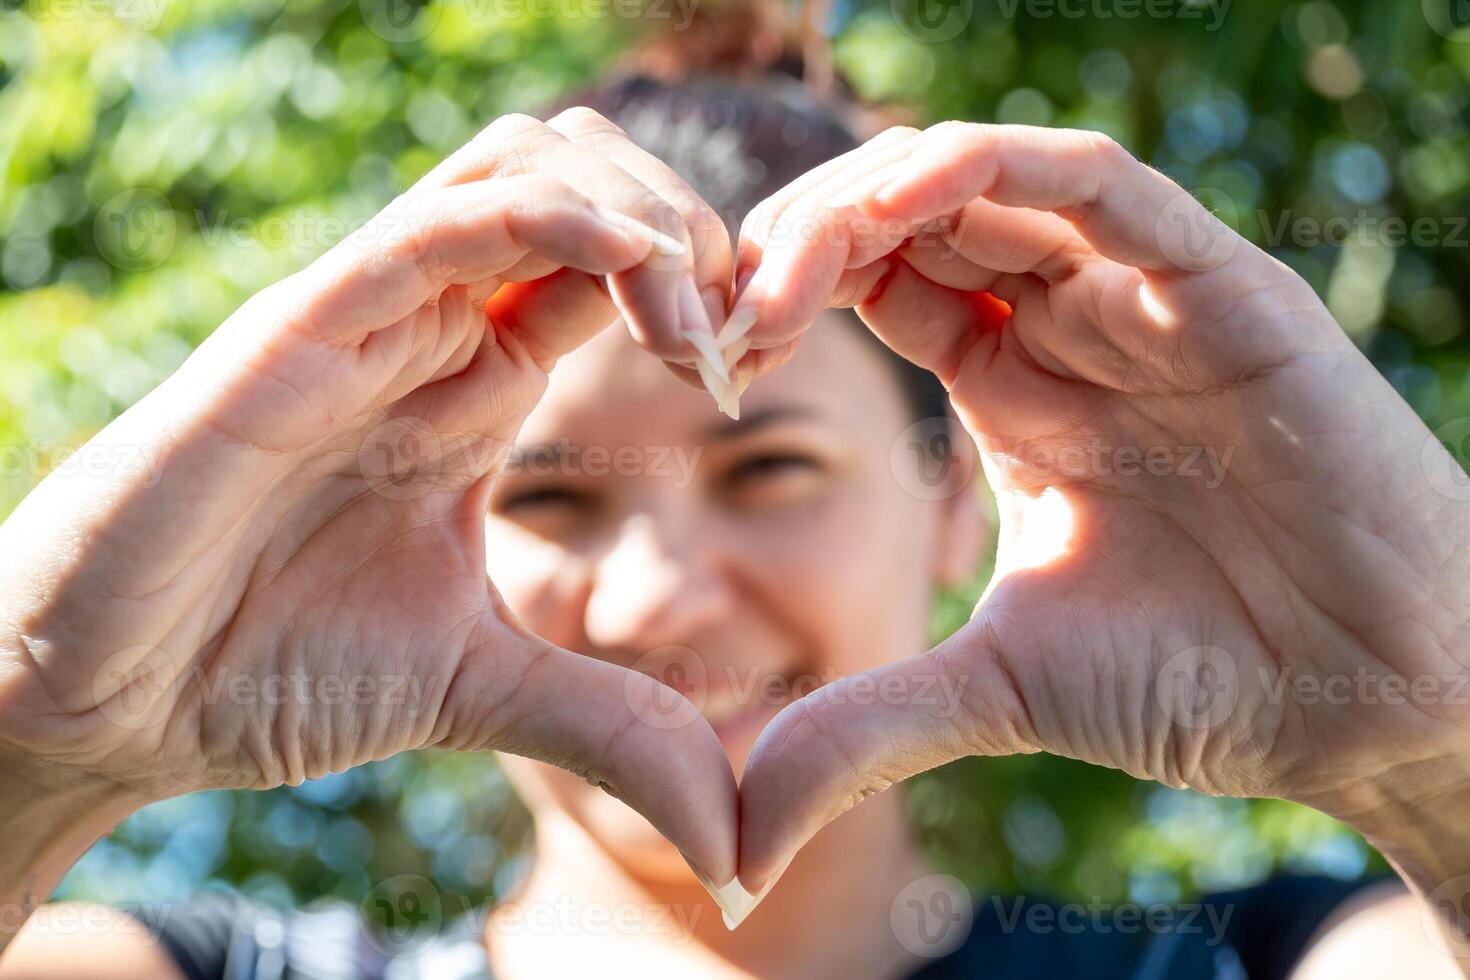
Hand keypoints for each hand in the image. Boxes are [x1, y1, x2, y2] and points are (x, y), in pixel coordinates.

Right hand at [0, 108, 738, 887]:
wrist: (103, 704)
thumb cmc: (264, 672)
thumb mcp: (480, 693)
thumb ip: (609, 726)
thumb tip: (734, 840)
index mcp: (475, 387)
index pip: (614, 269)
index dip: (705, 291)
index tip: (757, 367)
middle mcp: (429, 332)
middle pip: (587, 184)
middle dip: (693, 228)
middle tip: (741, 328)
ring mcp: (367, 319)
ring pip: (527, 167)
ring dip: (643, 207)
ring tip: (696, 312)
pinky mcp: (299, 327)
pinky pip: (440, 221)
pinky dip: (557, 216)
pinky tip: (638, 266)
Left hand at [730, 122, 1469, 893]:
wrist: (1374, 708)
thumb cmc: (1207, 683)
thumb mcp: (1000, 690)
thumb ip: (871, 726)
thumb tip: (741, 831)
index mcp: (1015, 396)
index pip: (879, 288)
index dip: (787, 297)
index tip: (710, 349)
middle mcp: (1073, 333)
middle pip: (914, 224)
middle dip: (806, 238)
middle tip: (727, 300)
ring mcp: (1145, 303)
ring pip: (993, 184)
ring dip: (877, 192)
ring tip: (790, 249)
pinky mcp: (1225, 290)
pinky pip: (1105, 187)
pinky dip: (1003, 169)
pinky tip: (905, 195)